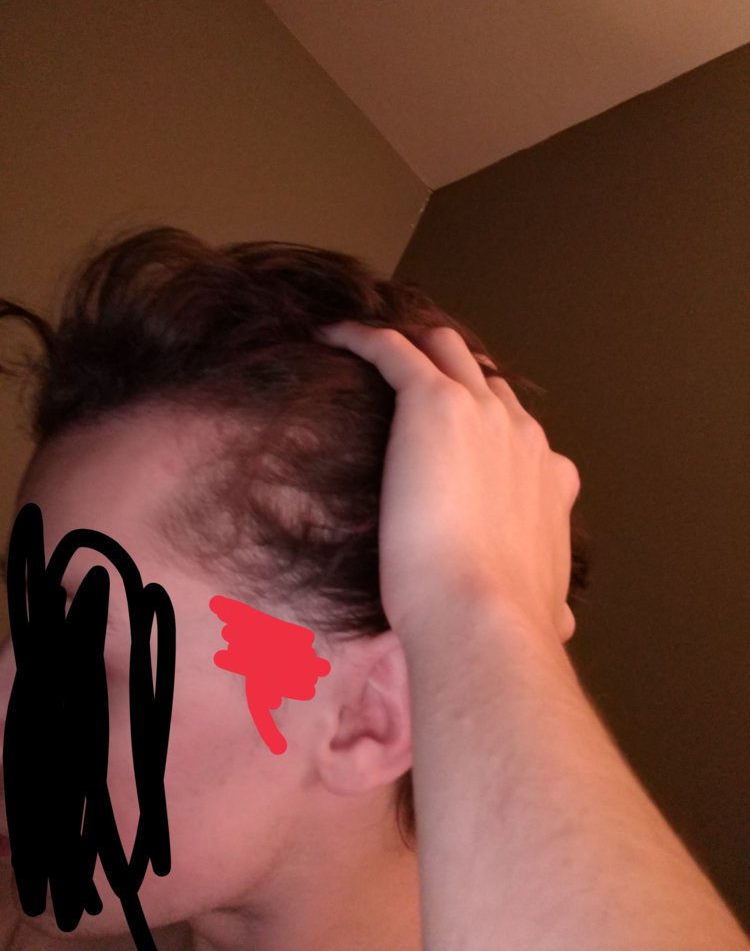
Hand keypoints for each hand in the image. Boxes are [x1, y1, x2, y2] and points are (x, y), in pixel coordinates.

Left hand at [315, 322, 579, 646]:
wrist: (481, 610)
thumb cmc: (505, 617)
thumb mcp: (549, 605)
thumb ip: (554, 603)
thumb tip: (564, 625)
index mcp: (548, 476)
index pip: (520, 429)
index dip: (490, 424)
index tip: (457, 435)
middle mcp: (520, 432)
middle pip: (484, 377)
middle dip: (452, 372)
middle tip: (407, 385)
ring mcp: (480, 410)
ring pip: (445, 347)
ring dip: (412, 344)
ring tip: (371, 351)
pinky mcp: (432, 400)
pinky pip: (391, 348)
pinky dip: (362, 337)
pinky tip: (334, 336)